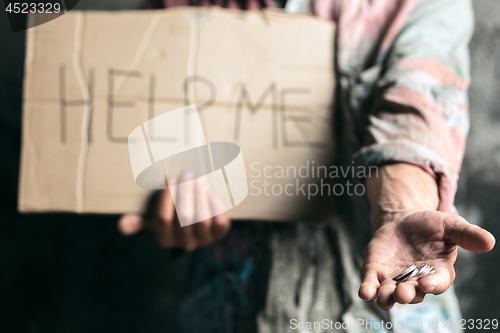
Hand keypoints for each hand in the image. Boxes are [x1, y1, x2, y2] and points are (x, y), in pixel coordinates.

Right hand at [118, 174, 230, 251]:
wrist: (196, 222)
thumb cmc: (170, 214)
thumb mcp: (151, 217)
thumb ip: (137, 220)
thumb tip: (122, 224)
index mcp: (164, 238)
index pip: (162, 219)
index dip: (167, 197)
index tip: (171, 178)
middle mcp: (184, 243)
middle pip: (184, 218)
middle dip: (185, 192)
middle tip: (186, 173)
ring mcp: (204, 240)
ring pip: (202, 220)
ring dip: (200, 196)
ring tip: (198, 179)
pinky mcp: (219, 234)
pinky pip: (220, 223)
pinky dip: (216, 206)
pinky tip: (210, 192)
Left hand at [358, 210, 494, 309]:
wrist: (402, 221)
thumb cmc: (430, 226)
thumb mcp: (448, 225)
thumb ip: (466, 234)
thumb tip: (489, 241)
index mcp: (438, 272)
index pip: (437, 283)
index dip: (433, 284)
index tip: (427, 284)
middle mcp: (416, 282)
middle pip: (413, 293)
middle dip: (408, 294)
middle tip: (404, 293)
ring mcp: (394, 280)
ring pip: (391, 294)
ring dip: (387, 297)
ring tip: (384, 296)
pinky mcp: (376, 273)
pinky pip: (371, 285)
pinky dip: (368, 290)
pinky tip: (365, 292)